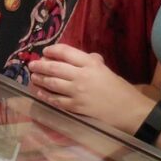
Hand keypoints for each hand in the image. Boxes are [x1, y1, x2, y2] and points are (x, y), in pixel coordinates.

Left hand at [28, 43, 153, 134]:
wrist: (129, 111)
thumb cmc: (119, 89)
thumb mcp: (106, 70)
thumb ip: (91, 62)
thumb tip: (76, 57)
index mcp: (91, 63)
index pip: (66, 52)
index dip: (53, 50)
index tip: (46, 51)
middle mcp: (82, 75)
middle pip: (54, 67)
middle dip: (40, 65)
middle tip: (32, 64)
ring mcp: (77, 92)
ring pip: (52, 83)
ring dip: (40, 79)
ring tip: (33, 77)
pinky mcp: (76, 107)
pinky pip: (56, 100)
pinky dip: (46, 95)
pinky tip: (40, 93)